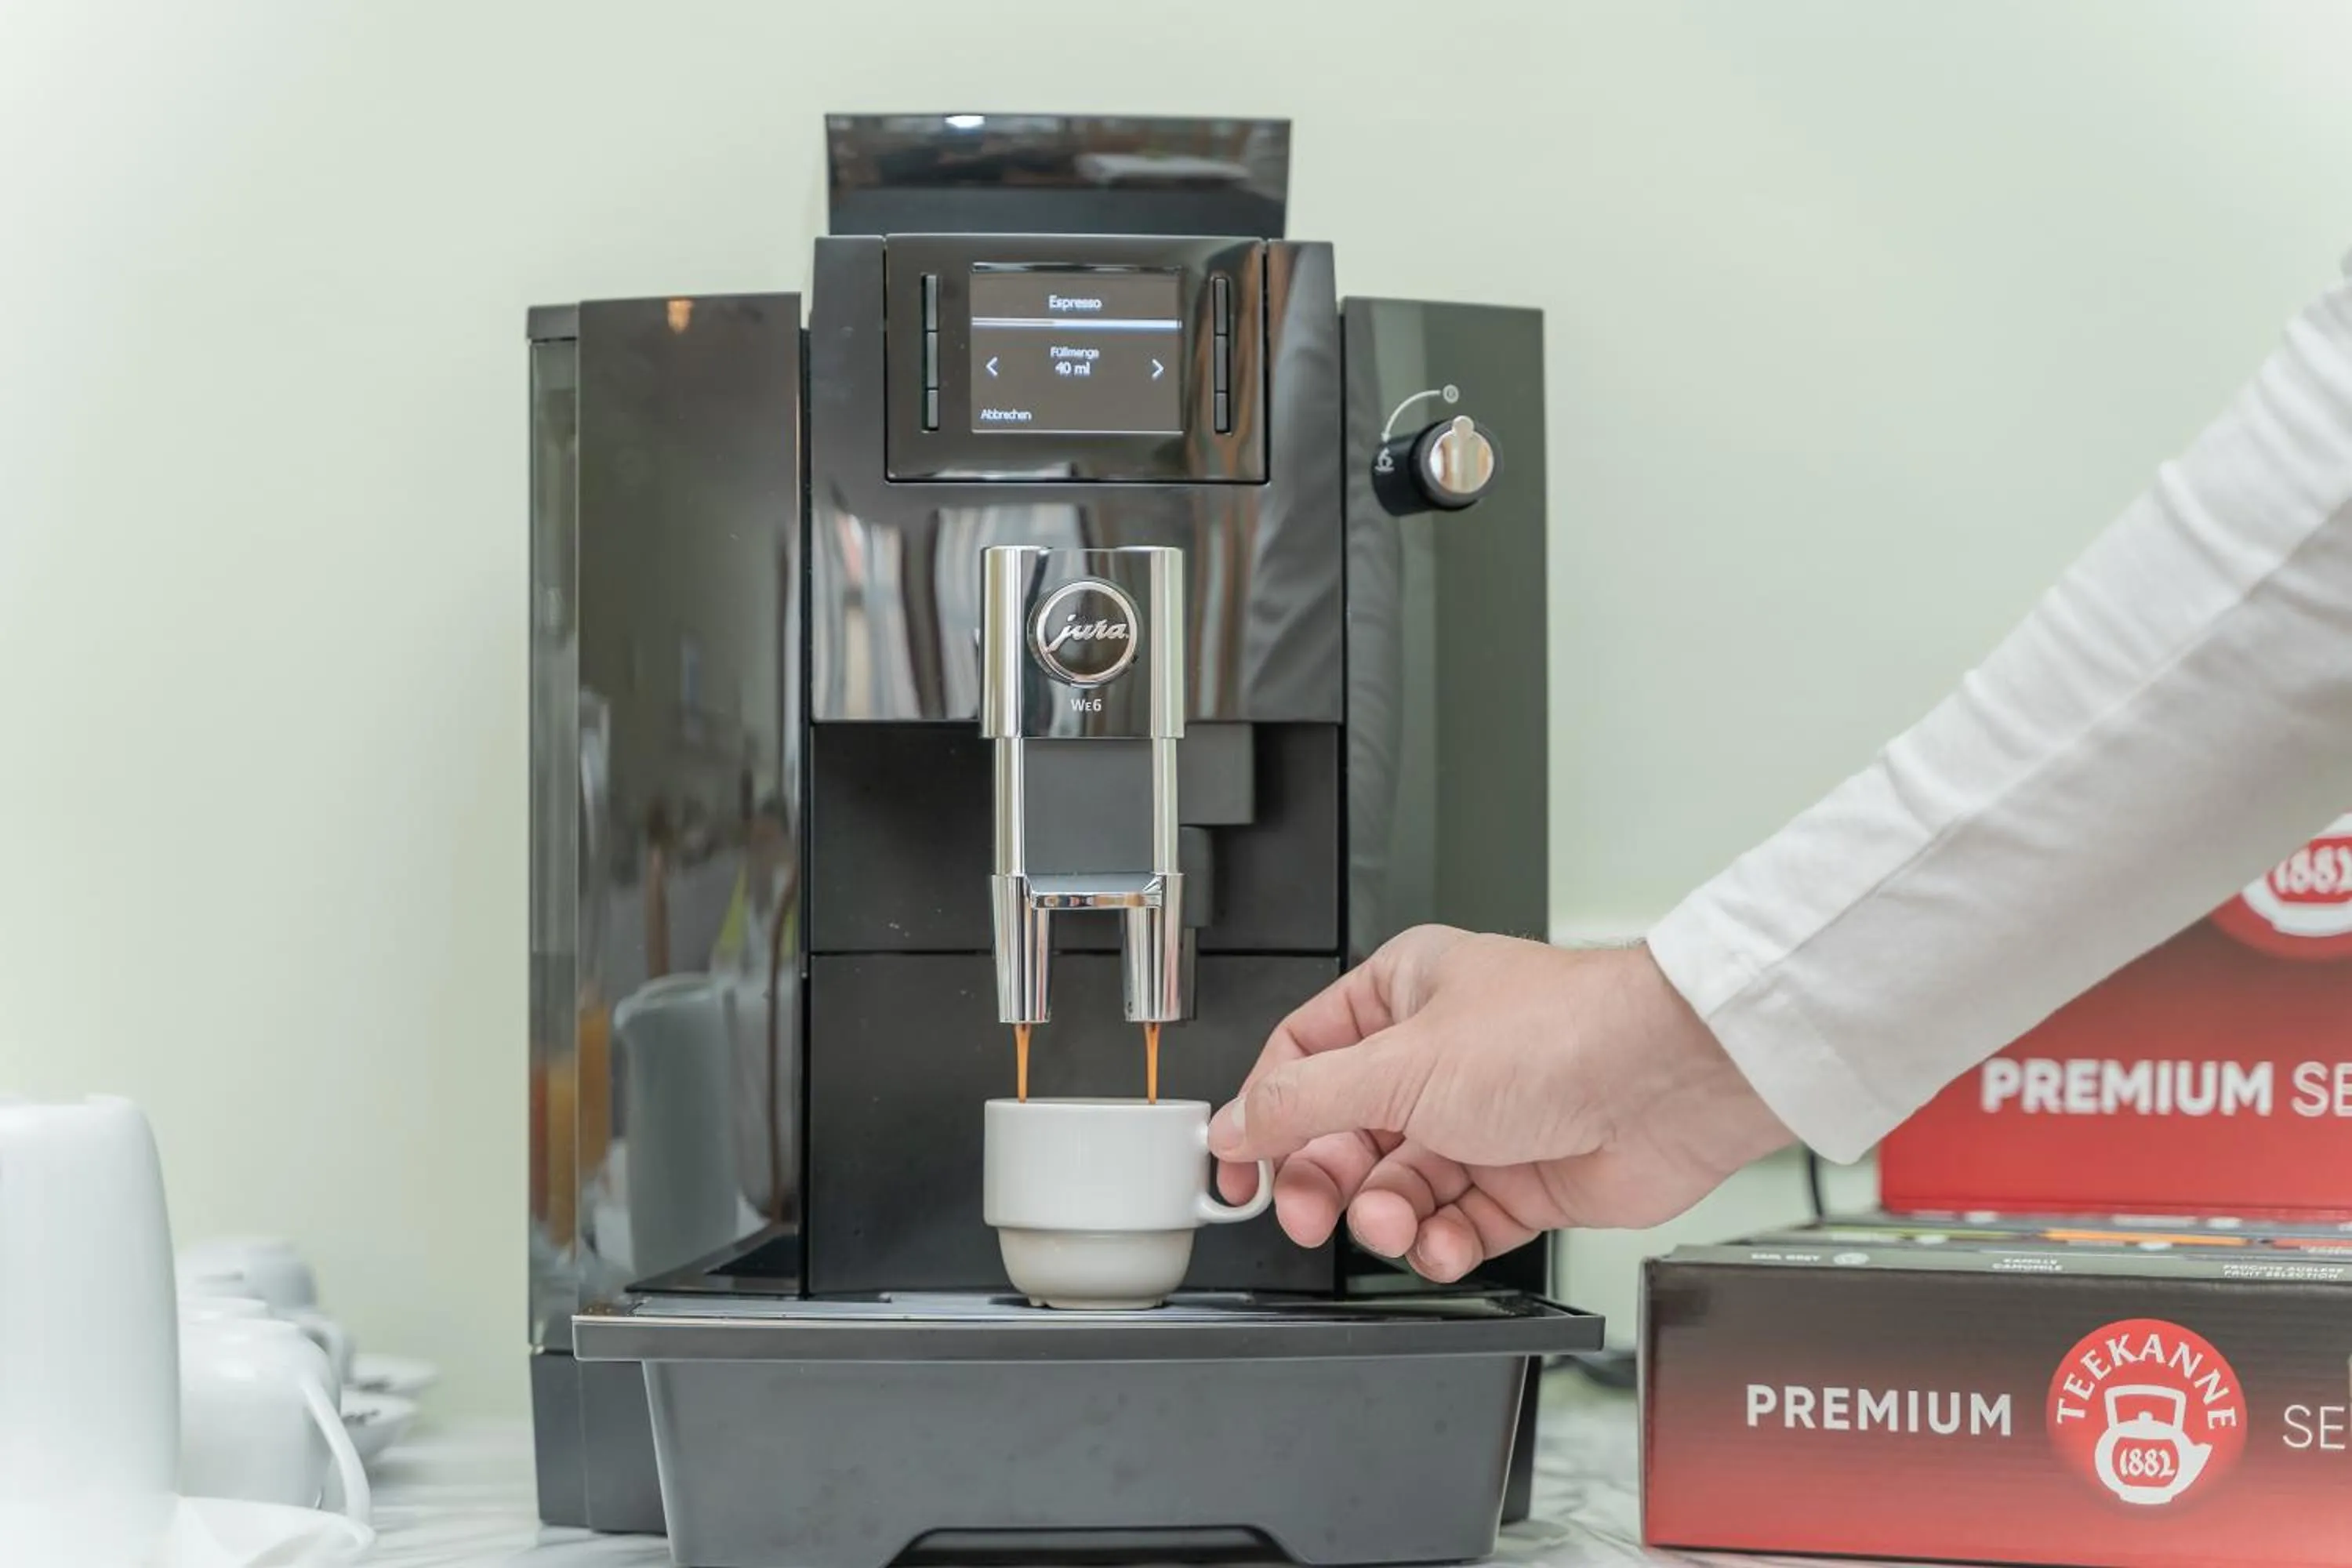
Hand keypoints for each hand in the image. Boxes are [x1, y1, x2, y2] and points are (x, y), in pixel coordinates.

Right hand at [1209, 926, 1791, 1281]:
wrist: (1666, 1084)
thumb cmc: (1557, 1036)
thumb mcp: (1398, 1066)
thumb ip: (1301, 1103)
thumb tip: (1233, 1122)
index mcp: (1401, 995)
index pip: (1302, 1060)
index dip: (1263, 1117)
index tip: (1237, 1172)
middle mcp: (1438, 1054)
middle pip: (1344, 1134)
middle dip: (1326, 1180)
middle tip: (1310, 1213)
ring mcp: (1481, 1120)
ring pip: (1397, 1186)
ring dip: (1388, 1215)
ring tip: (1401, 1220)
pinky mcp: (1521, 1179)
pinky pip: (1455, 1224)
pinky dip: (1442, 1243)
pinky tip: (1444, 1242)